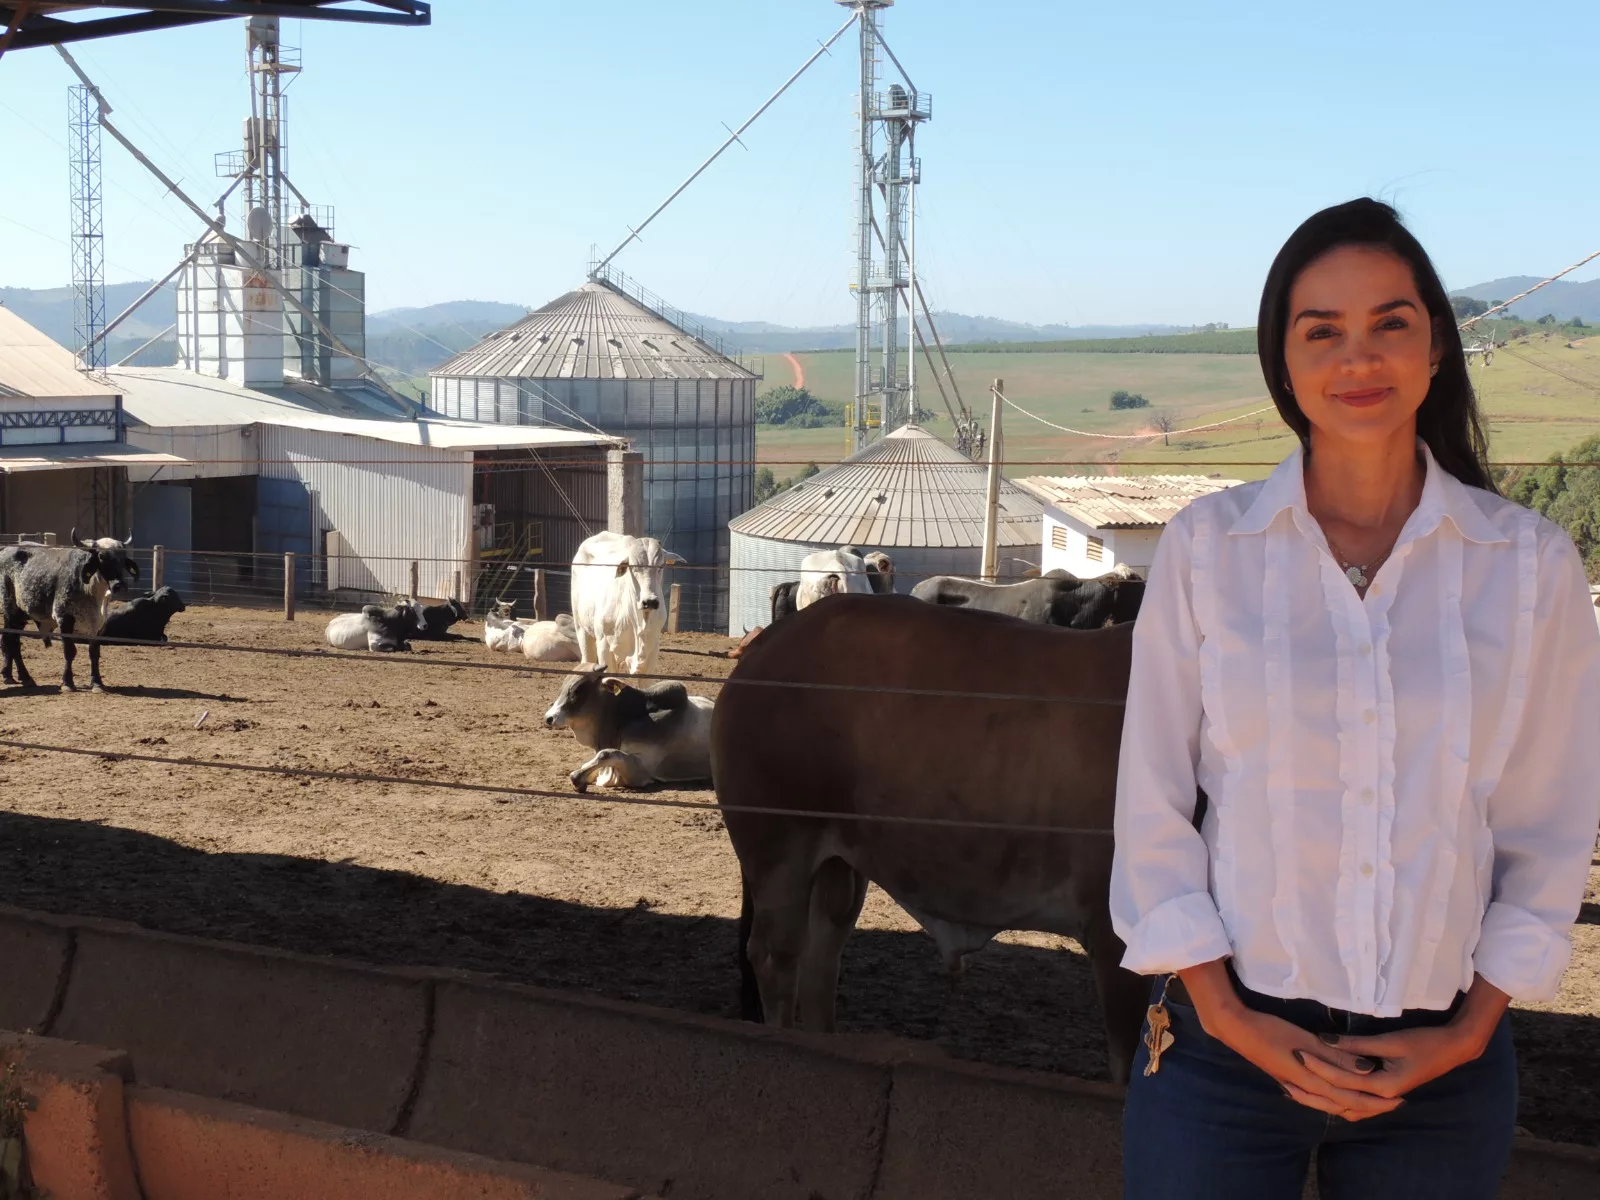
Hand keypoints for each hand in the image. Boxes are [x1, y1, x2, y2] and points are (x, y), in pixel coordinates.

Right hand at [1178, 959, 1400, 1121]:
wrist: (1237, 1030)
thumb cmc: (1271, 1030)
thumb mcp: (1306, 1040)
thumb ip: (1337, 1056)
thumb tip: (1368, 1069)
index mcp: (1312, 1081)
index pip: (1352, 1098)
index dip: (1377, 1100)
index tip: (1400, 1098)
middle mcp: (1305, 1090)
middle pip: (1344, 1105)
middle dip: (1371, 1107)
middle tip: (1395, 1104)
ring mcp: (1294, 1086)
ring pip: (1330, 1105)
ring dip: (1354, 1105)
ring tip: (1373, 1102)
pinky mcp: (1288, 1079)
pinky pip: (1318, 1098)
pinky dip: (1334, 1101)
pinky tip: (1337, 1097)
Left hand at [1307, 976, 1508, 1101]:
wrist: (1452, 1049)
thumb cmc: (1423, 1042)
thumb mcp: (1389, 1041)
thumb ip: (1356, 1044)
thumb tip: (1324, 1040)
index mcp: (1384, 1086)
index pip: (1342, 1079)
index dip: (1319, 1066)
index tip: (1298, 1051)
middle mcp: (1383, 1098)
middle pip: (1341, 1098)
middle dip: (1314, 1088)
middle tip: (1288, 1076)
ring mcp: (1384, 1098)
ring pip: (1348, 1106)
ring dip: (1324, 1099)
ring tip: (1297, 1089)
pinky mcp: (1385, 1093)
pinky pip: (1357, 1103)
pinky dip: (1339, 1099)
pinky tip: (1322, 1091)